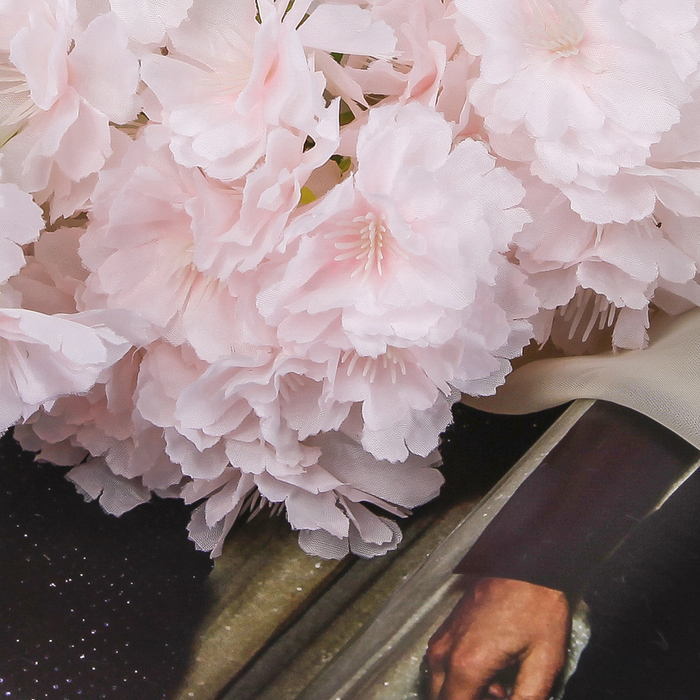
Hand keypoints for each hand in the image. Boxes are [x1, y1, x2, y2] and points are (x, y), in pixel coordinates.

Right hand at [426, 577, 570, 699]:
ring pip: (441, 685)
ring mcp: (443, 638)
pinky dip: (462, 676)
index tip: (498, 698)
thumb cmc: (536, 606)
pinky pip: (443, 666)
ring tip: (501, 685)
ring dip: (466, 691)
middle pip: (443, 699)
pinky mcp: (446, 630)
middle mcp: (445, 652)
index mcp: (467, 664)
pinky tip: (492, 669)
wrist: (526, 565)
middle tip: (502, 694)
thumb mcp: (544, 662)